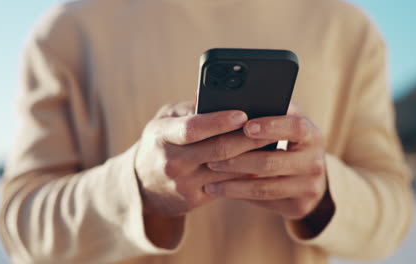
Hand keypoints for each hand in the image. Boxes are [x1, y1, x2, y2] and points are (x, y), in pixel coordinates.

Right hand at [135, 101, 274, 216]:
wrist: (142, 182)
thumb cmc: (160, 142)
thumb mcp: (166, 120)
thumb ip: (190, 108)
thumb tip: (219, 95)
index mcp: (162, 135)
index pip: (193, 128)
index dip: (219, 121)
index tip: (243, 114)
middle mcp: (171, 161)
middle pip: (218, 150)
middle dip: (248, 138)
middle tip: (272, 128)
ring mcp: (182, 183)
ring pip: (227, 170)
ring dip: (253, 158)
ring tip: (273, 144)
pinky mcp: (194, 199)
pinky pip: (226, 186)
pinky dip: (245, 175)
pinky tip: (261, 164)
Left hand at [204, 103, 333, 222]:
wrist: (307, 176)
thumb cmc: (285, 140)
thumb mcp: (282, 123)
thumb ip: (263, 110)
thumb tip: (217, 99)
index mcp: (312, 135)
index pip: (295, 127)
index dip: (271, 126)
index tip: (246, 126)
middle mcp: (315, 161)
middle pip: (272, 162)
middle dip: (237, 160)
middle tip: (210, 158)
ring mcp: (309, 187)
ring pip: (264, 187)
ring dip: (233, 183)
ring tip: (209, 179)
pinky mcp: (299, 206)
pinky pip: (264, 201)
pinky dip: (240, 195)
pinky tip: (221, 189)